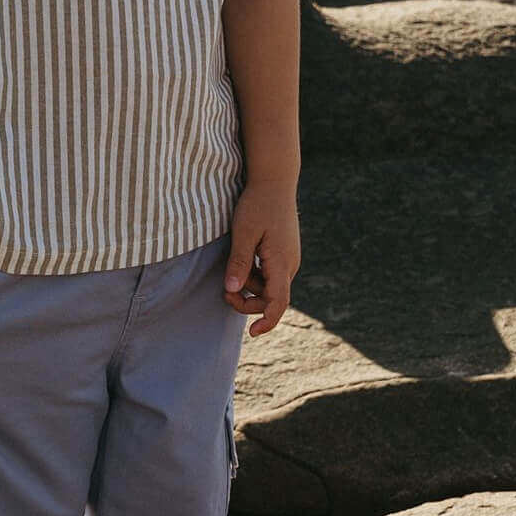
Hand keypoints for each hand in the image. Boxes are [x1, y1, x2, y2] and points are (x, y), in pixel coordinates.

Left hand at [222, 181, 301, 336]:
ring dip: (250, 284)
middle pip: (271, 298)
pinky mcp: (284, 253)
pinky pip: (270, 274)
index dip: (268, 320)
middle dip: (248, 301)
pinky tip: (243, 258)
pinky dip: (255, 274)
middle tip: (225, 293)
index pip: (278, 302)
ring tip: (233, 263)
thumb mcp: (244, 232)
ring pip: (269, 285)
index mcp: (281, 262)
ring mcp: (289, 259)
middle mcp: (290, 264)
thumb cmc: (257, 204)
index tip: (253, 333)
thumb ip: (239, 262)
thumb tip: (233, 290)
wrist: (275, 182)